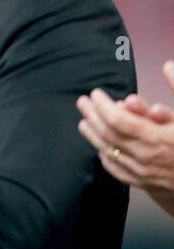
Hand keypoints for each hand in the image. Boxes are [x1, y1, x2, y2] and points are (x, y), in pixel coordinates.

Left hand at [77, 66, 173, 211]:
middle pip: (108, 134)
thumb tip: (167, 66)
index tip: (96, 93)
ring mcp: (142, 172)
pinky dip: (106, 158)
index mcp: (157, 137)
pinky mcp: (144, 183)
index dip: (103, 106)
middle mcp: (145, 156)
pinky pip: (117, 170)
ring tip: (83, 123)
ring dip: (94, 136)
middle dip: (93, 116)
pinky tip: (100, 149)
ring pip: (109, 152)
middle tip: (83, 102)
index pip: (118, 120)